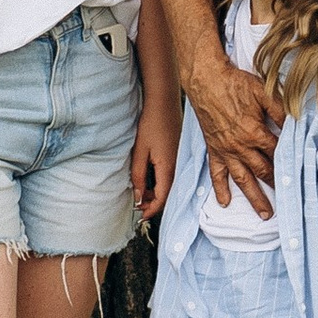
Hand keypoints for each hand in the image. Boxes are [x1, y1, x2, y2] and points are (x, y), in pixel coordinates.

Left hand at [130, 98, 179, 221]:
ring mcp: (180, 160)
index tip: (139, 215)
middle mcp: (178, 167)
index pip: (161, 199)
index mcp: (168, 168)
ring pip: (169, 185)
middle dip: (152, 203)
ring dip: (156, 192)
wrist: (164, 102)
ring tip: (141, 192)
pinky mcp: (178, 154)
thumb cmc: (151, 124)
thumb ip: (139, 176)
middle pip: (167, 195)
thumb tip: (138, 197)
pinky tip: (150, 178)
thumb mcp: (140, 152)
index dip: (150, 210)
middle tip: (137, 204)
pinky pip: (171, 175)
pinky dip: (161, 182)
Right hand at [196, 55, 282, 212]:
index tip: (300, 176)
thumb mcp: (263, 91)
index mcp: (254, 132)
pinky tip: (225, 202)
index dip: (289, 163)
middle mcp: (240, 146)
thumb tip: (296, 124)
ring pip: (242, 179)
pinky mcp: (214, 149)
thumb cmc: (235, 83)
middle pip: (263, 171)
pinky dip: (220, 189)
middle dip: (276, 186)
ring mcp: (226, 150)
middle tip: (289, 203)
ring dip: (254, 197)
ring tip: (265, 214)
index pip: (277, 153)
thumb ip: (280, 109)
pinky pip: (216, 173)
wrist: (205, 80)